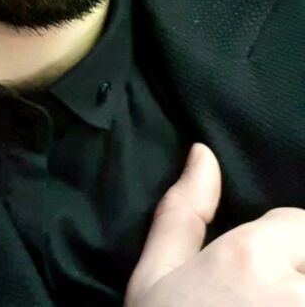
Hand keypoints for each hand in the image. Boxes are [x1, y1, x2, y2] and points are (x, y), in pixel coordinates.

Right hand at [125, 143, 304, 305]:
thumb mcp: (154, 277)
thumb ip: (181, 213)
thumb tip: (201, 153)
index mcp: (249, 255)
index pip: (299, 222)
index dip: (279, 244)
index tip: (254, 274)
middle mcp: (293, 289)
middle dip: (296, 272)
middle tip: (265, 294)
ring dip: (299, 291)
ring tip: (273, 305)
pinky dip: (300, 306)